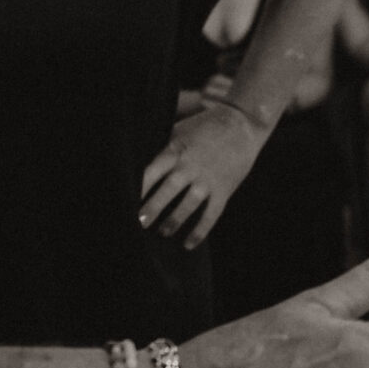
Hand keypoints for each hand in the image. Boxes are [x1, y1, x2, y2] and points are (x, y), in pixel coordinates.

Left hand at [140, 101, 270, 247]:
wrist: (242, 123)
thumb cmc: (204, 126)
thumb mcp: (179, 130)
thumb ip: (161, 147)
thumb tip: (135, 159)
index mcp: (176, 150)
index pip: (153, 170)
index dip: (140, 187)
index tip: (126, 201)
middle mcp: (191, 165)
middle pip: (169, 189)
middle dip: (153, 207)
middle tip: (139, 223)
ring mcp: (208, 178)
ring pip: (189, 203)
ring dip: (175, 220)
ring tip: (162, 232)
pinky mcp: (223, 189)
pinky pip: (211, 213)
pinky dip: (200, 230)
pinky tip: (188, 244)